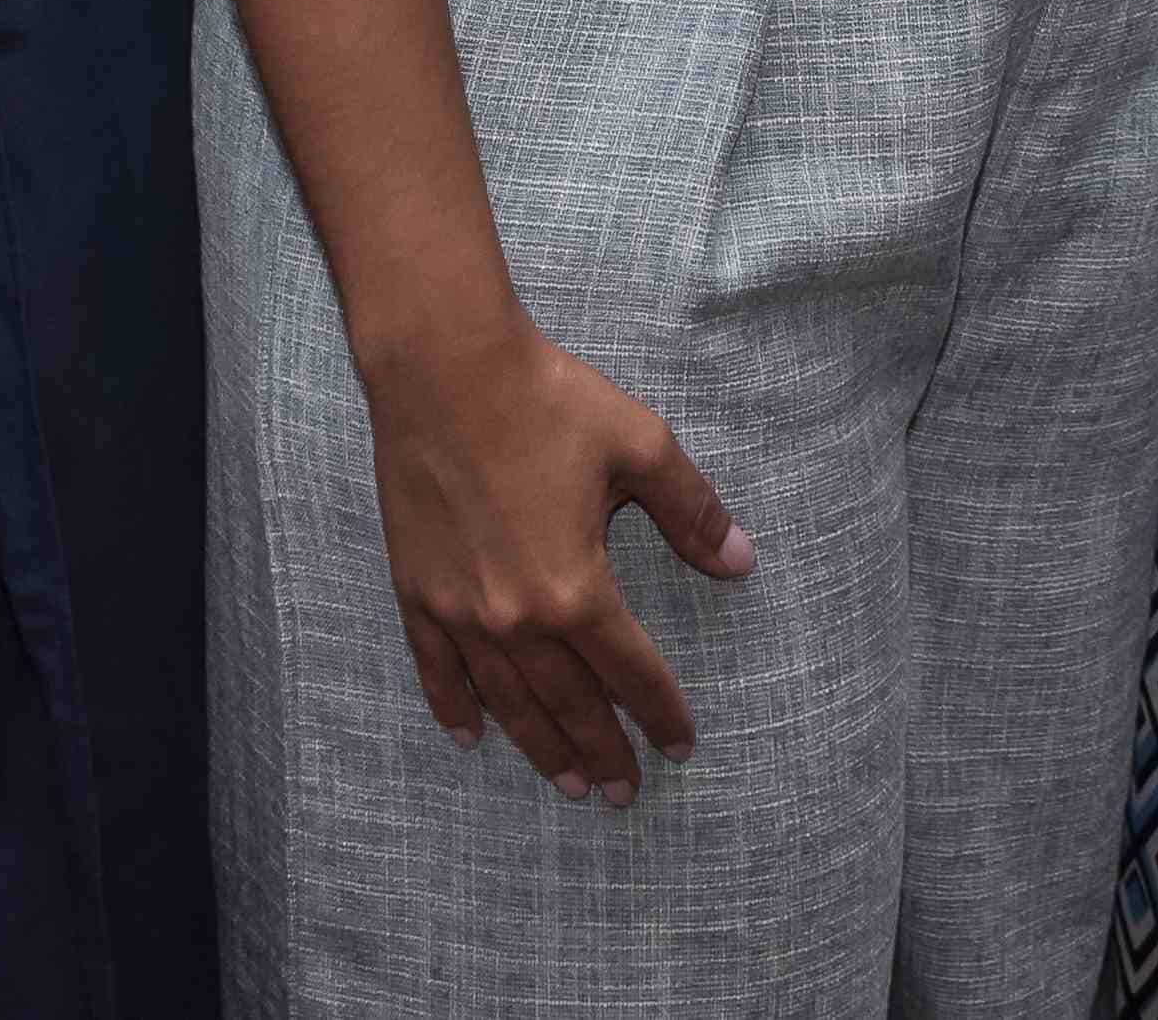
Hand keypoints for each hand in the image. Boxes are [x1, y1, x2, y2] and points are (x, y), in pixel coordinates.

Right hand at [358, 310, 752, 804]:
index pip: (632, 672)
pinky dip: (454, 708)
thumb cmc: (545, 399)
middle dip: (603, 752)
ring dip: (540, 748)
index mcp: (577, 589)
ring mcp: (459, 611)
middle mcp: (516, 618)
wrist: (443, 366)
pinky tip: (471, 736)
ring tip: (569, 784)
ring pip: (507, 702)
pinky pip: (437, 669)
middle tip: (624, 792)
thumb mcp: (640, 445)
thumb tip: (740, 562)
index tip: (681, 744)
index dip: (662, 712)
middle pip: (569, 705)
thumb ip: (693, 511)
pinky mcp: (417, 590)